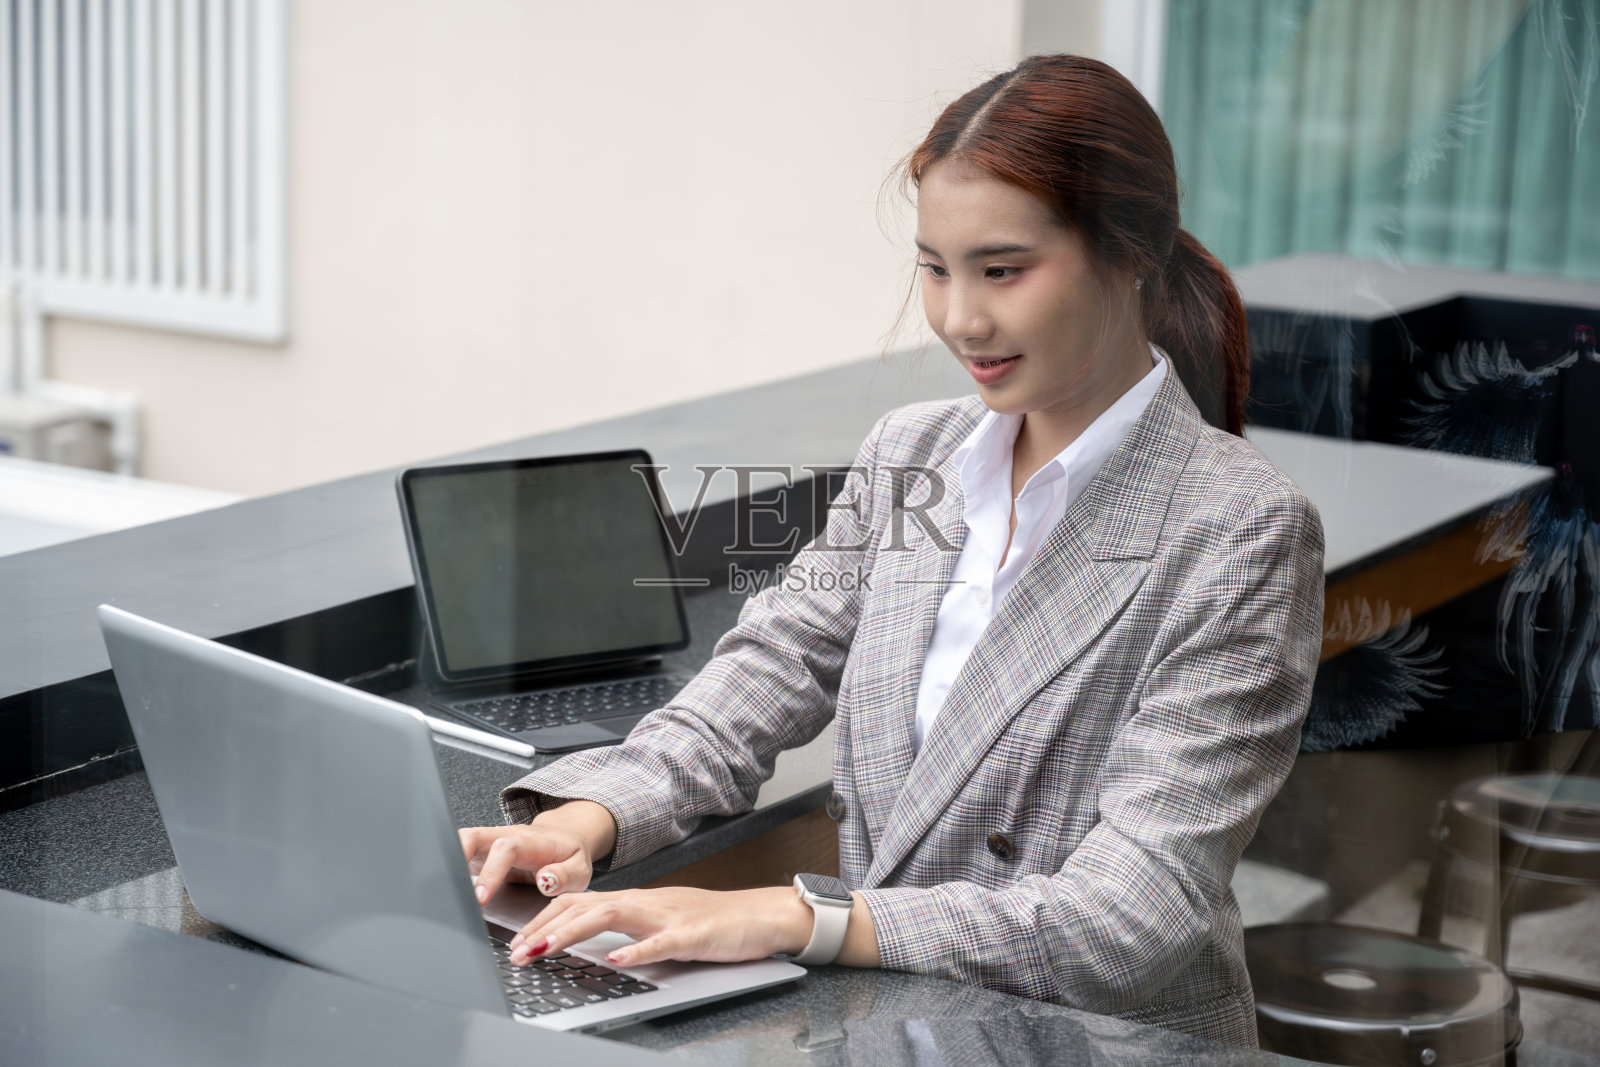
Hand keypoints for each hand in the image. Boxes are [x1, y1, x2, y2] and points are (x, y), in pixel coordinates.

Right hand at [459, 799, 617, 904]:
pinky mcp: (482, 851)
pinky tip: (444, 887)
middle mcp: (507, 836)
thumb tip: (546, 881)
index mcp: (531, 841)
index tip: (480, 897)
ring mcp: (491, 842)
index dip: (490, 871)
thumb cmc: (569, 855)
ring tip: (440, 891)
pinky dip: (449, 866)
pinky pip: (460, 852)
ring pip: (462, 841)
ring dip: (447, 860)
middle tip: (448, 890)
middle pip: (473, 836)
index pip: (506, 848)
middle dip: (456, 857)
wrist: (565, 838)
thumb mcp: (580, 869)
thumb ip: (566, 875)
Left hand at [504, 885, 813, 967]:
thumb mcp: (660, 924)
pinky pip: (661, 942)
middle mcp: (647, 903)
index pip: (579, 903)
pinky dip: (636, 951)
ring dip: (573, 933)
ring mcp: (669, 916)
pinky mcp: (693, 934)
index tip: (518, 942)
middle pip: (585, 906)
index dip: (544, 920)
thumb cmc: (712, 922)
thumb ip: (626, 929)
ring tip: (545, 950)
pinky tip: (615, 961)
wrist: (760, 915)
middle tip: (517, 952)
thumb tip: (587, 940)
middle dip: (545, 927)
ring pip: (612, 916)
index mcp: (636, 902)